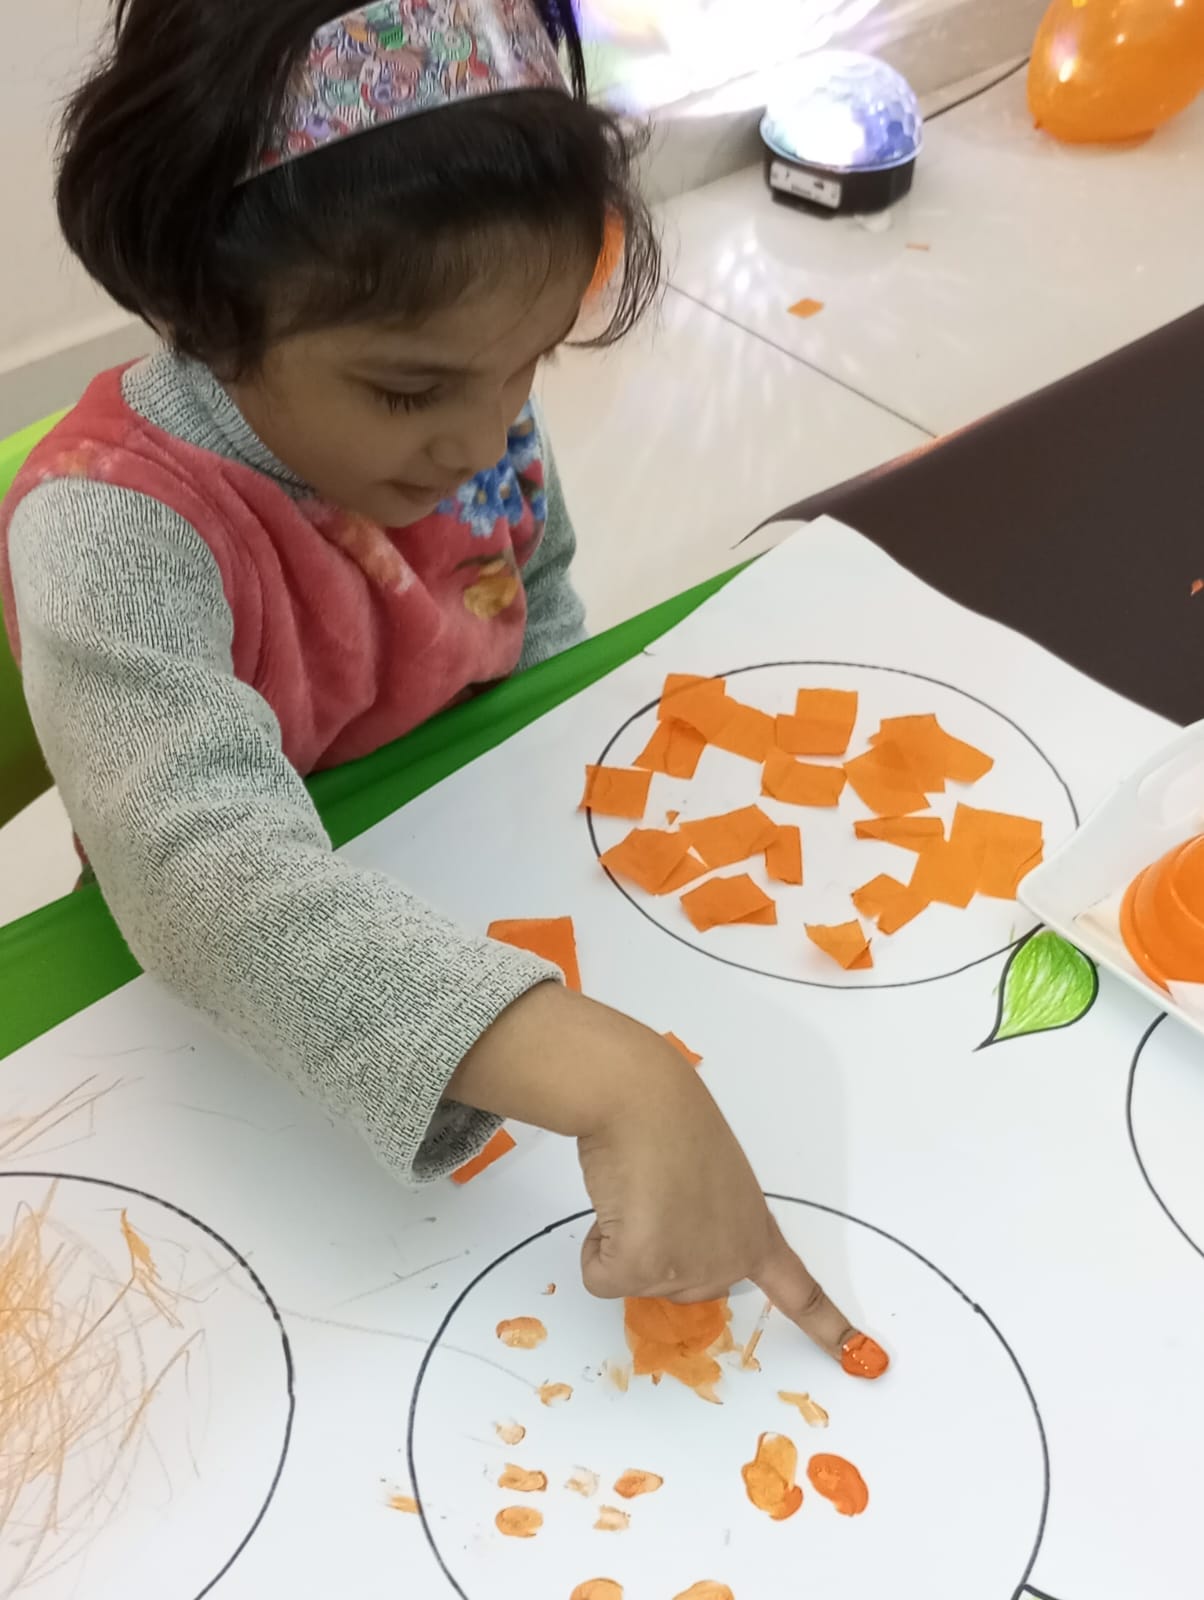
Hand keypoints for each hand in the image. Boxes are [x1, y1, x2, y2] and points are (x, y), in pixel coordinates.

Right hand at [450, 984, 859, 1362]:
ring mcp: (689, 1265)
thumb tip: (670, 1236)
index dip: (827, 1329)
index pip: (800, 1292)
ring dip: (622, 1240)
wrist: (639, 1097)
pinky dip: (596, 1248)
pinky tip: (615, 1203)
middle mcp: (731, 1256)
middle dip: (654, 1247)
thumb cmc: (669, 1121)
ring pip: (636, 1283)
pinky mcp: (644, 1266)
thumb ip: (707, 1223)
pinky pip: (602, 1280)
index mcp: (755, 1230)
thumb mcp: (709, 1181)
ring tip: (636, 1187)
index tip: (863, 1357)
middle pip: (679, 1288)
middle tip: (654, 1192)